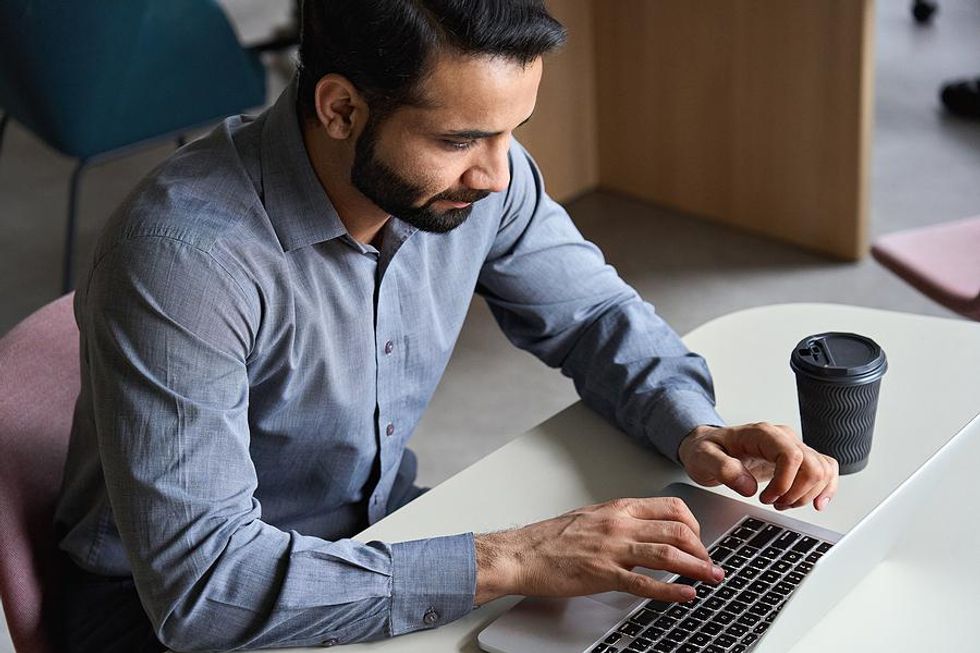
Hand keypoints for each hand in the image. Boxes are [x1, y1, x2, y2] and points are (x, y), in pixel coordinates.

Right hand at [474, 497, 724, 604]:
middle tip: (711, 563)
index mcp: (618, 508)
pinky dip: (670, 590)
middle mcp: (619, 524)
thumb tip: (645, 530)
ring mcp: (612, 549)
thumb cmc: (551, 538)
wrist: (522, 553)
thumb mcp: (592, 518)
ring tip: (712, 577)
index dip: (694, 525)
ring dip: (696, 567)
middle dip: (702, 549)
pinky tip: (685, 595)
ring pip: (667, 553)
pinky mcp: (603, 574)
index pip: (671, 508)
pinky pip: (644, 582)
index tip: (700, 540)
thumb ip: (620, 522)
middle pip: (676, 530)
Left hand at [678, 423, 838, 510]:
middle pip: (812, 465)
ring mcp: (792, 447)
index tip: (766, 499)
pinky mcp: (797, 459)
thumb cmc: (706, 450)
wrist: (707, 447)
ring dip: (808, 494)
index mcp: (761, 434)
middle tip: (775, 504)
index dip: (784, 482)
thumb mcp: (702, 458)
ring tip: (783, 503)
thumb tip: (748, 486)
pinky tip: (815, 502)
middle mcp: (782, 437)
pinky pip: (826, 469)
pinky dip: (825, 488)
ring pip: (822, 469)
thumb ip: (723, 468)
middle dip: (797, 493)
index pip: (791, 455)